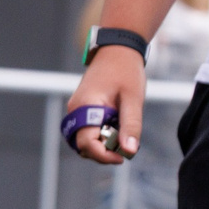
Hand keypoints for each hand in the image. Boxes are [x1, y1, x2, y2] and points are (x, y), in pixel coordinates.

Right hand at [66, 45, 143, 164]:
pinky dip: (100, 136)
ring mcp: (75, 111)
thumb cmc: (126, 72)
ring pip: (83, 140)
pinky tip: (116, 127)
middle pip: (83, 145)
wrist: (117, 50)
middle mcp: (74, 111)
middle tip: (125, 148)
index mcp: (85, 107)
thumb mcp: (133, 99)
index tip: (123, 157)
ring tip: (122, 136)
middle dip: (103, 152)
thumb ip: (131, 126)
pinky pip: (86, 131)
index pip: (87, 143)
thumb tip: (130, 152)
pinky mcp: (80, 110)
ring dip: (102, 145)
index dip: (103, 155)